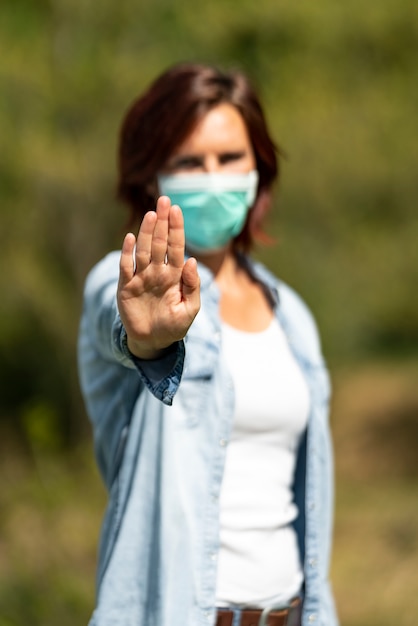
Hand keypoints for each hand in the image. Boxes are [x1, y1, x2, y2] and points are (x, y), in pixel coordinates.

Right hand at [117, 196, 199, 358]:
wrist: (153, 342)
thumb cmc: (174, 326)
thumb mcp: (190, 310)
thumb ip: (192, 286)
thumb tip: (192, 261)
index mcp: (175, 275)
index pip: (176, 247)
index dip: (176, 229)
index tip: (177, 210)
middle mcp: (157, 272)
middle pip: (160, 242)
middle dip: (162, 222)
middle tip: (164, 201)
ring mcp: (141, 277)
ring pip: (143, 250)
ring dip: (146, 232)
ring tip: (151, 214)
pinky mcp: (126, 287)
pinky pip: (126, 267)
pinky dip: (127, 253)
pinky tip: (129, 238)